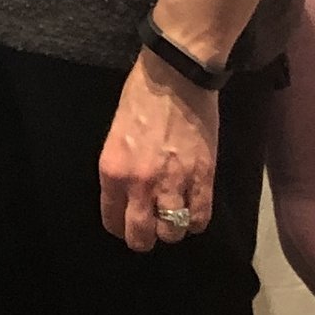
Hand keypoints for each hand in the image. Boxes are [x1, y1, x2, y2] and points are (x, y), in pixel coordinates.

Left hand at [100, 41, 218, 256]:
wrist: (175, 76)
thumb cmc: (141, 98)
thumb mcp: (115, 137)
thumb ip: (120, 171)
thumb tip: (127, 197)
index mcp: (112, 172)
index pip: (112, 221)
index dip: (121, 227)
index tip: (128, 224)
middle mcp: (139, 184)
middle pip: (141, 237)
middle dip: (145, 238)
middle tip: (152, 228)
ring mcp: (172, 183)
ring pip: (172, 233)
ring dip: (173, 229)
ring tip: (175, 216)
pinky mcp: (202, 177)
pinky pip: (199, 218)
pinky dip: (196, 221)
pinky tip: (193, 209)